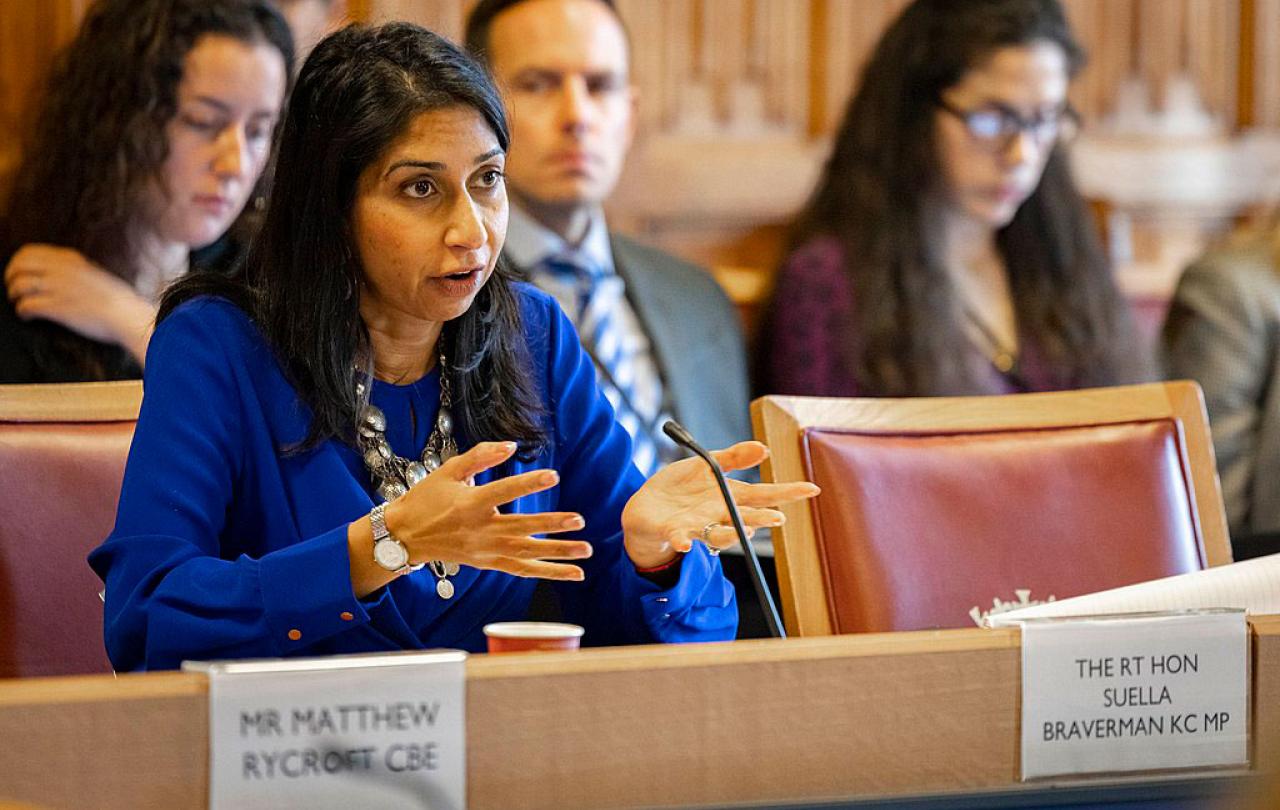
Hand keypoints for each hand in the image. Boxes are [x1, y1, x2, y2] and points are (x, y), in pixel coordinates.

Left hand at [4, 243, 156, 361]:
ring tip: (19, 303)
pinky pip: (26, 306)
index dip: (17, 262)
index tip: (18, 273)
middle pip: (18, 265)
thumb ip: (74, 270)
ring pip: (18, 285)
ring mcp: (58, 288)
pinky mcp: (56, 307)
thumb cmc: (117, 300)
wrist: (128, 316)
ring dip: (14, 296)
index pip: (29, 251)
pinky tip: (28, 317)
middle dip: (10, 277)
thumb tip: (56, 274)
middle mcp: (61, 270)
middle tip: (13, 288)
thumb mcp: (93, 274)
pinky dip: (22, 312)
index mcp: (70, 259)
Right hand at [384, 441, 591, 579]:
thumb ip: (480, 456)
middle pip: (521, 528)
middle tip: (578, 521)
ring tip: (585, 551)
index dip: (529, 483)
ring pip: (526, 554)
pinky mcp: (488, 562)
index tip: (553, 476)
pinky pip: (522, 570)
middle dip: (551, 525)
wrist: (404, 536)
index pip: (505, 491)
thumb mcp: (449, 471)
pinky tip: (572, 572)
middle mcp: (480, 530)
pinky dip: (548, 573)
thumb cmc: (427, 499)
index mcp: (470, 504)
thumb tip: (511, 446)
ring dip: (558, 554)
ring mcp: (485, 550)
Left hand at [620, 441, 820, 569]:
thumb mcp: (706, 465)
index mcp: (728, 496)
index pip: (763, 494)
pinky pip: (680, 538)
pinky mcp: (673, 531)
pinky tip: (685, 543)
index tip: (811, 489)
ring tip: (750, 529)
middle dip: (761, 518)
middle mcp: (718, 515)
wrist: (645, 506)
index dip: (787, 492)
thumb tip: (764, 448)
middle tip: (777, 517)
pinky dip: (683, 541)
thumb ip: (733, 457)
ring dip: (733, 532)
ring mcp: (697, 525)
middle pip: (745, 517)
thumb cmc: (680, 488)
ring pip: (720, 533)